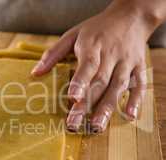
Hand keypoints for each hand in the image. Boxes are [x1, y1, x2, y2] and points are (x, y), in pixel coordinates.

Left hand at [31, 1, 164, 131]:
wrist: (130, 16)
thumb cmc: (96, 29)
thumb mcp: (72, 35)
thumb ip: (53, 53)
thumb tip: (35, 73)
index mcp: (93, 45)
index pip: (87, 65)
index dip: (80, 82)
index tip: (72, 98)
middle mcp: (111, 55)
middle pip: (100, 82)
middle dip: (87, 104)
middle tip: (75, 124)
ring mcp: (127, 62)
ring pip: (118, 86)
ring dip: (108, 107)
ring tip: (97, 126)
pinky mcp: (138, 67)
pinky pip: (140, 84)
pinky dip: (136, 100)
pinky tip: (129, 115)